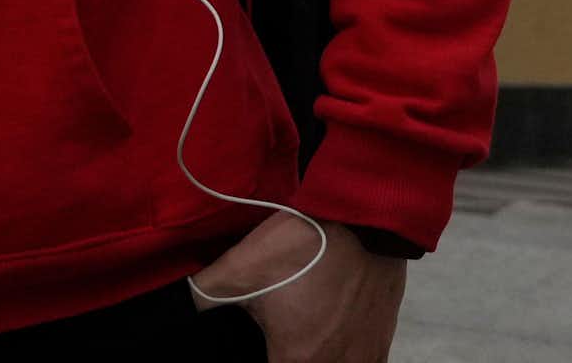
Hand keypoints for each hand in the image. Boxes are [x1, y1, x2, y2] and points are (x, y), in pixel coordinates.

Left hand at [193, 209, 405, 361]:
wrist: (366, 223)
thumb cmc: (306, 245)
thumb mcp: (244, 264)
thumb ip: (208, 290)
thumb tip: (189, 302)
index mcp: (295, 359)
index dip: (252, 356)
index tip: (257, 342)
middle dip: (283, 354)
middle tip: (276, 331)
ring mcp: (364, 360)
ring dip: (314, 353)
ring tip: (301, 330)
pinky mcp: (381, 345)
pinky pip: (357, 361)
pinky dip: (340, 352)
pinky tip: (328, 329)